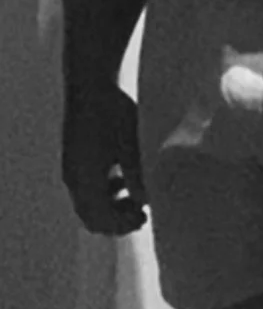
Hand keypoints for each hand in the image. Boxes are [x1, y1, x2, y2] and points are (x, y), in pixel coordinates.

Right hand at [62, 83, 147, 236]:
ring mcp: (72, 167)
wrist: (91, 83)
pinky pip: (85, 188)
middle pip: (91, 216)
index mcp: (85, 177)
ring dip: (110, 206)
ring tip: (135, 197)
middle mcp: (73, 177)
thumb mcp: (131, 144)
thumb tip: (145, 201)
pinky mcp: (74, 158)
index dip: (122, 225)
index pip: (99, 218)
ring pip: (87, 203)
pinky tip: (122, 178)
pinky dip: (103, 192)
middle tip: (141, 214)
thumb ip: (137, 175)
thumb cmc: (113, 110)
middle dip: (116, 220)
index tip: (144, 217)